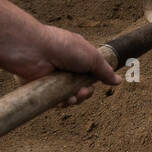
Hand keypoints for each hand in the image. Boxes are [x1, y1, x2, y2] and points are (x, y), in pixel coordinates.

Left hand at [6, 25, 122, 105]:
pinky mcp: (42, 89)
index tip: (99, 81)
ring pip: (70, 97)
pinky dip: (62, 103)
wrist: (33, 50)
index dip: (96, 80)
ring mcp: (53, 79)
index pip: (90, 73)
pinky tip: (64, 100)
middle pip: (82, 88)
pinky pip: (56, 102)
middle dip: (86, 92)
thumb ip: (105, 70)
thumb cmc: (63, 47)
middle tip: (84, 91)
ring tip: (75, 96)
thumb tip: (118, 81)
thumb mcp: (91, 56)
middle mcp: (65, 68)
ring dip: (76, 99)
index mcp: (77, 57)